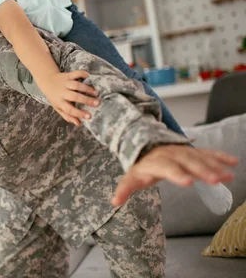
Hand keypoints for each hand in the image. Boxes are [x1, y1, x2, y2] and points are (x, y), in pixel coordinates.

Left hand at [38, 70, 99, 125]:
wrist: (47, 81)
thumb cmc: (55, 97)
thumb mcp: (58, 108)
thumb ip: (68, 116)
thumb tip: (79, 124)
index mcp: (60, 102)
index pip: (69, 109)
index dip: (79, 113)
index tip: (89, 116)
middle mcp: (62, 93)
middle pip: (74, 96)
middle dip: (87, 100)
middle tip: (98, 103)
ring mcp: (65, 83)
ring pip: (76, 85)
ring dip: (87, 88)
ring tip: (96, 93)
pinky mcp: (68, 75)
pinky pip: (76, 74)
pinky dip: (83, 74)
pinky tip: (90, 77)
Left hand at [112, 145, 237, 206]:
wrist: (147, 146)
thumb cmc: (141, 166)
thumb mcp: (131, 177)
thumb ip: (124, 189)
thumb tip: (114, 201)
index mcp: (155, 162)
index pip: (166, 167)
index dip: (176, 173)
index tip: (188, 182)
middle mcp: (171, 155)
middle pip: (186, 162)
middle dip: (201, 170)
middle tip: (215, 180)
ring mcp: (183, 151)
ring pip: (199, 157)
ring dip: (214, 165)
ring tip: (227, 176)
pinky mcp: (192, 151)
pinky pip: (207, 153)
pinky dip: (220, 156)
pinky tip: (233, 162)